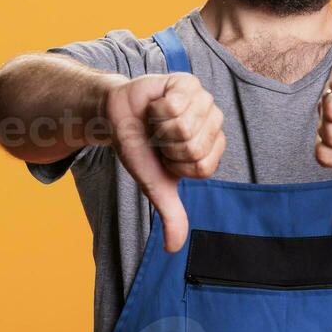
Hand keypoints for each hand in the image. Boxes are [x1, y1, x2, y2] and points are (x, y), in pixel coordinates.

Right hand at [105, 73, 224, 251]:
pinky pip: (174, 104)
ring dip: (159, 126)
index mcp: (212, 150)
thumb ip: (171, 214)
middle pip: (193, 146)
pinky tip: (156, 105)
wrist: (117, 118)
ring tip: (156, 122)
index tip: (166, 157)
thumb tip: (174, 249)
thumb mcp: (156, 185)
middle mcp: (214, 125)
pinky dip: (156, 108)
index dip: (176, 165)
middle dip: (166, 146)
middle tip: (158, 137)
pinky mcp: (188, 82)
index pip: (202, 166)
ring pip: (183, 125)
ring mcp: (204, 101)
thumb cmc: (140, 149)